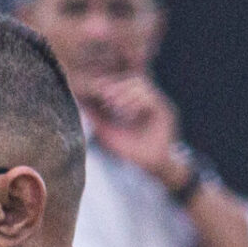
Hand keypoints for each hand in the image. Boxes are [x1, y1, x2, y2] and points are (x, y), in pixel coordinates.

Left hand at [80, 74, 185, 188]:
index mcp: (136, 103)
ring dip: (126, 92)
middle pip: (133, 80)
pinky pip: (151, 98)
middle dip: (118, 86)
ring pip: (142, 85)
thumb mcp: (109, 133)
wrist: (151, 166)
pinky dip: (137, 101)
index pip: (124, 84)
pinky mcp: (165, 111)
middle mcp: (148, 100)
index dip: (111, 85)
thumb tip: (82, 105)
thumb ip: (97, 119)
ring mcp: (157, 104)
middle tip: (107, 97)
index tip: (98, 91)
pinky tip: (128, 112)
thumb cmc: (132, 151)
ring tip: (116, 105)